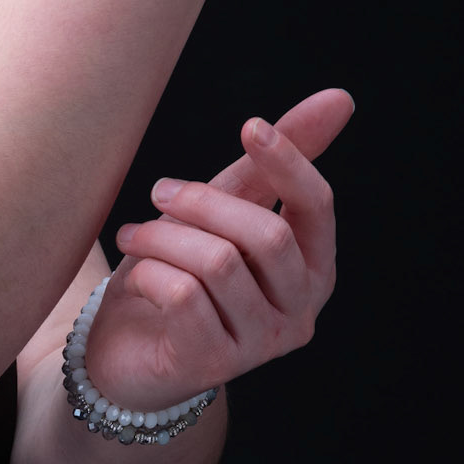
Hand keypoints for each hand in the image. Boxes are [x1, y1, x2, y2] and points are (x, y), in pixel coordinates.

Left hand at [81, 88, 352, 410]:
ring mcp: (260, 344)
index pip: (316, 207)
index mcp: (311, 268)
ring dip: (163, 237)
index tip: (250, 126)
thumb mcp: (219, 214)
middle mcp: (299, 311)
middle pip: (266, 236)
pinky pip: (184, 297)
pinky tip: (136, 279)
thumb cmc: (179, 274)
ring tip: (131, 236)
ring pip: (219, 264)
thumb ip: (269, 166)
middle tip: (158, 192)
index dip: (288, 162)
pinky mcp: (214, 365)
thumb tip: (339, 99)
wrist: (124, 352)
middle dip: (203, 202)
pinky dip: (150, 274)